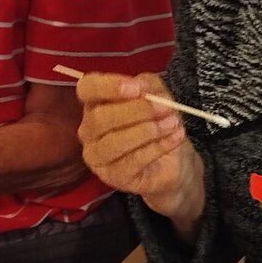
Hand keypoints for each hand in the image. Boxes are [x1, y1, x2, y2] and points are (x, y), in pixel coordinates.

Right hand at [75, 73, 203, 224]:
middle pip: (99, 117)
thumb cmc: (158, 123)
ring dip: (147, 131)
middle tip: (165, 108)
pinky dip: (156, 148)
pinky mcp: (112, 176)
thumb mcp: (159, 95)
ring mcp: (97, 156)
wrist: (174, 160)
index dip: (109, 86)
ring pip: (113, 142)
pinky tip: (174, 138)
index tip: (137, 88)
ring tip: (172, 124)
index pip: (87, 89)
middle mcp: (89, 129)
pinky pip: (131, 162)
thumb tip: (140, 85)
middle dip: (136, 111)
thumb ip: (149, 86)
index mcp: (96, 103)